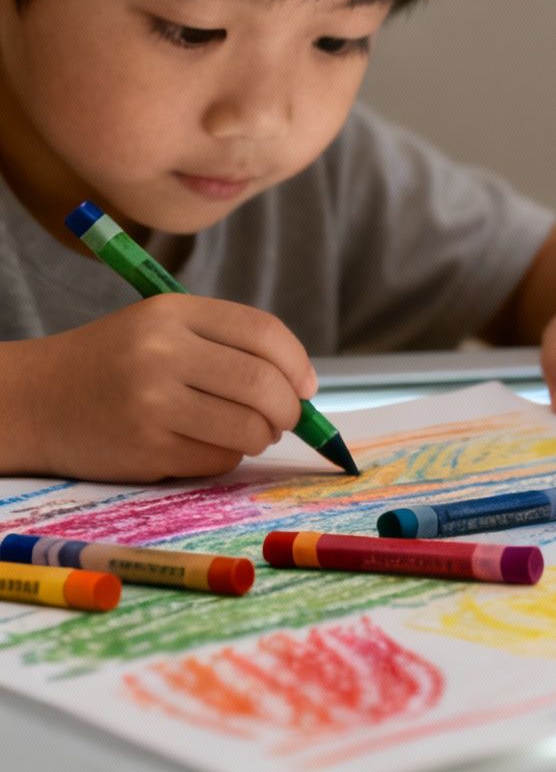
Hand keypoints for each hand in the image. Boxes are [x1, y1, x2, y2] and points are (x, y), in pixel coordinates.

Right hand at [0, 296, 315, 481]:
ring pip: (249, 427)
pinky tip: (203, 445)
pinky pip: (219, 459)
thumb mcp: (162, 329)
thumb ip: (228, 345)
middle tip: (286, 419)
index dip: (298, 364)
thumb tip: (304, 388)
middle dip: (289, 409)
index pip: (264, 332)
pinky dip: (226, 457)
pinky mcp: (146, 448)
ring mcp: (152, 403)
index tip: (306, 387)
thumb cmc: (114, 364)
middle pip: (264, 384)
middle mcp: (162, 353)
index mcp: (172, 312)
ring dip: (261, 437)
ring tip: (246, 432)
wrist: (33, 400)